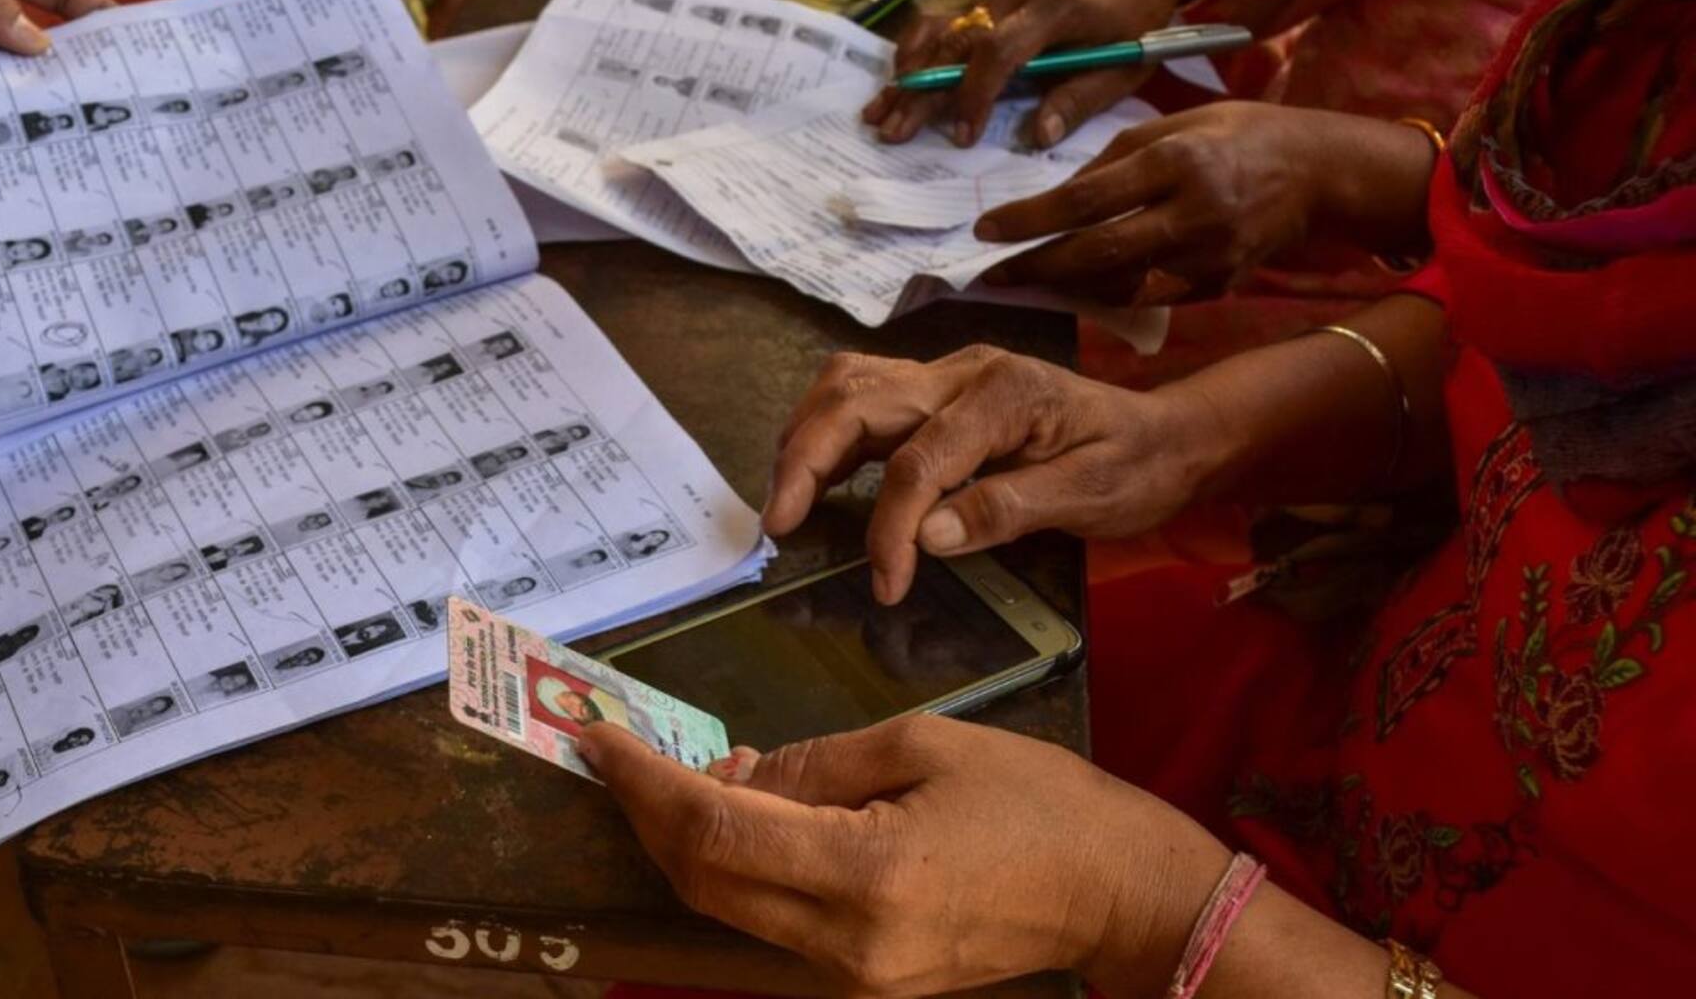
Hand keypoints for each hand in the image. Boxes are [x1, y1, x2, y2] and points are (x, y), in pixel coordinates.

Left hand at [582, 715, 1231, 997]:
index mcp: (866, 874)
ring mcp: (852, 976)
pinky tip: (747, 814)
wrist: (1117, 893)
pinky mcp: (863, 981)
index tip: (595, 736)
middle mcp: (846, 943)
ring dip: (690, 839)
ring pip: (728, 906)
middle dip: (647, 811)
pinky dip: (739, 866)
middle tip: (622, 750)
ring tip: (688, 772)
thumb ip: (814, 765)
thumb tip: (732, 776)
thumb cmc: (1037, 802)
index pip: (714, 830)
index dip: (642, 781)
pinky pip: (771, 920)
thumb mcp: (924, 745)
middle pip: (703, 879)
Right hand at [765, 346, 1226, 603]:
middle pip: (858, 399)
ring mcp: (947, 374)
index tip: (886, 585)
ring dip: (804, 438)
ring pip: (848, 385)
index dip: (891, 525)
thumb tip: (931, 536)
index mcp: (1005, 393)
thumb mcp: (1090, 497)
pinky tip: (814, 477)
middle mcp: (964, 371)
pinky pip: (863, 394)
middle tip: (779, 526)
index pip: (919, 458)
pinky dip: (825, 432)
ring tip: (785, 502)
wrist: (1167, 434)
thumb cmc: (1136, 467)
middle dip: (807, 461)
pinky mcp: (937, 389)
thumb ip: (1008, 510)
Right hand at [862, 0, 1165, 149]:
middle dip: (921, 91)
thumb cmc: (1127, 33)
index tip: (961, 136)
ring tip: (877, 114)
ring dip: (906, 76)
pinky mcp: (982, 2)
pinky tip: (895, 84)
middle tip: (892, 131)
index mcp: (1053, 9)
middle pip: (956, 42)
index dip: (974, 93)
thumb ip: (1078, 100)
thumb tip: (1037, 136)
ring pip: (939, 33)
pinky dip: (914, 54)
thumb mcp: (1120, 71)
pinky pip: (939, 25)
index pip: (999, 48)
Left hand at [975, 103, 1435, 304]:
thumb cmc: (1235, 136)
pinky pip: (1149, 297)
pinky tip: (1077, 288)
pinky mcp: (1218, 285)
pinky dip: (1108, 295)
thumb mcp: (1174, 125)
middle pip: (1095, 253)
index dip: (1028, 220)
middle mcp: (1192, 213)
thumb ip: (1113, 161)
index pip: (1085, 199)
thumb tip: (1055, 200)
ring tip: (1026, 280)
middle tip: (990, 274)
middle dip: (1035, 268)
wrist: (1318, 171)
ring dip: (1065, 287)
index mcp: (1175, 161)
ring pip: (1118, 285)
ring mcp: (1209, 256)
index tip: (983, 231)